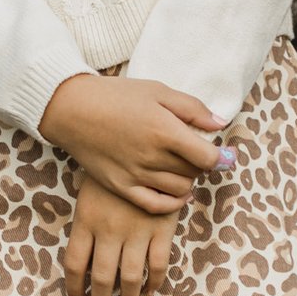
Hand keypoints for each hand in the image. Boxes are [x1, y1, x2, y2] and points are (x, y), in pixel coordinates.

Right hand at [38, 72, 227, 215]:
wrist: (71, 109)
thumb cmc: (115, 95)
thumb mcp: (157, 90)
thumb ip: (192, 107)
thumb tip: (219, 124)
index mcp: (164, 130)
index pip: (208, 157)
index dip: (221, 158)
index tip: (225, 154)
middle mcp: (152, 156)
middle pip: (195, 173)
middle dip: (200, 164)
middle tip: (194, 152)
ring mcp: (136, 175)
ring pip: (180, 189)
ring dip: (187, 180)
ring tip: (180, 166)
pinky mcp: (121, 187)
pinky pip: (156, 205)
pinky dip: (173, 202)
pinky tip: (178, 194)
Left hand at [64, 176, 181, 295]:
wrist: (148, 147)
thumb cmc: (113, 170)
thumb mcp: (90, 193)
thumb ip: (87, 225)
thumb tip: (83, 260)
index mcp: (86, 220)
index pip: (75, 264)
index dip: (75, 287)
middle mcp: (109, 230)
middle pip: (101, 277)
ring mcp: (136, 232)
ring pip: (129, 277)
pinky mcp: (161, 230)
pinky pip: (157, 266)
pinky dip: (153, 283)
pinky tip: (149, 290)